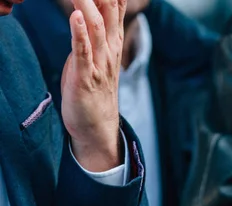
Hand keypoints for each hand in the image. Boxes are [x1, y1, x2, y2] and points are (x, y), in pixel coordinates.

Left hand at [61, 0, 125, 171]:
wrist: (97, 127)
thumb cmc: (92, 89)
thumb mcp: (95, 54)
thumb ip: (93, 31)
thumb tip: (86, 8)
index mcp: (112, 42)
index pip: (116, 5)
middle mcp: (109, 50)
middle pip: (108, 10)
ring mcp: (99, 63)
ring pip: (95, 26)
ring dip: (87, 3)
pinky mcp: (85, 77)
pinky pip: (83, 52)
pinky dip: (79, 34)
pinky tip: (75, 16)